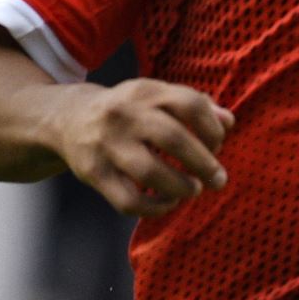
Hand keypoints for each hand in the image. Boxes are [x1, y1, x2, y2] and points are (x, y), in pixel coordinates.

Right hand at [52, 78, 233, 216]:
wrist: (69, 118)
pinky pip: (127, 200)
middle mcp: (125, 115)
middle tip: (219, 179)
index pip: (191, 105)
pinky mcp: (93, 173)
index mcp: (147, 91)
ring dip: (181, 186)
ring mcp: (106, 144)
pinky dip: (154, 208)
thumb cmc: (132, 110)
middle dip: (204, 163)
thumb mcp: (159, 97)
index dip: (212, 128)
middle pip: (173, 139)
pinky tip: (169, 202)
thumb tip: (229, 122)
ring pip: (149, 172)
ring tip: (194, 190)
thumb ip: (197, 106)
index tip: (218, 145)